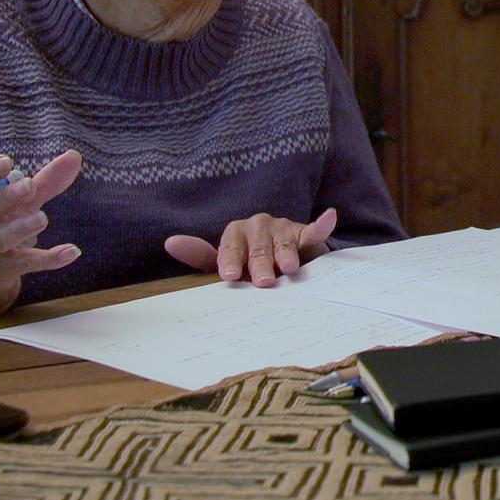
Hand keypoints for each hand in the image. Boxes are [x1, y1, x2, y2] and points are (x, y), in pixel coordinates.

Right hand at [0, 150, 83, 318]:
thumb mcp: (22, 201)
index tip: (6, 162)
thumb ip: (45, 180)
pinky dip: (49, 258)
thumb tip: (74, 155)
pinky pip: (24, 263)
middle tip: (30, 186)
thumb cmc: (2, 222)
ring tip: (41, 219)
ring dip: (21, 228)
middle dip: (8, 198)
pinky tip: (72, 251)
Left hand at [165, 208, 338, 285]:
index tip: (229, 276)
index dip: (229, 261)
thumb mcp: (225, 262)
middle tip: (263, 283)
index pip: (230, 247)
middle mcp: (257, 227)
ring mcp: (281, 228)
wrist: (281, 258)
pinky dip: (321, 225)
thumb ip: (200, 256)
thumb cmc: (248, 264)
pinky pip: (312, 230)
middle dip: (260, 265)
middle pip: (258, 247)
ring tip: (289, 268)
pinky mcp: (304, 233)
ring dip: (286, 254)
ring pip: (283, 242)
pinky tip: (329, 217)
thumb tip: (170, 242)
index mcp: (235, 235)